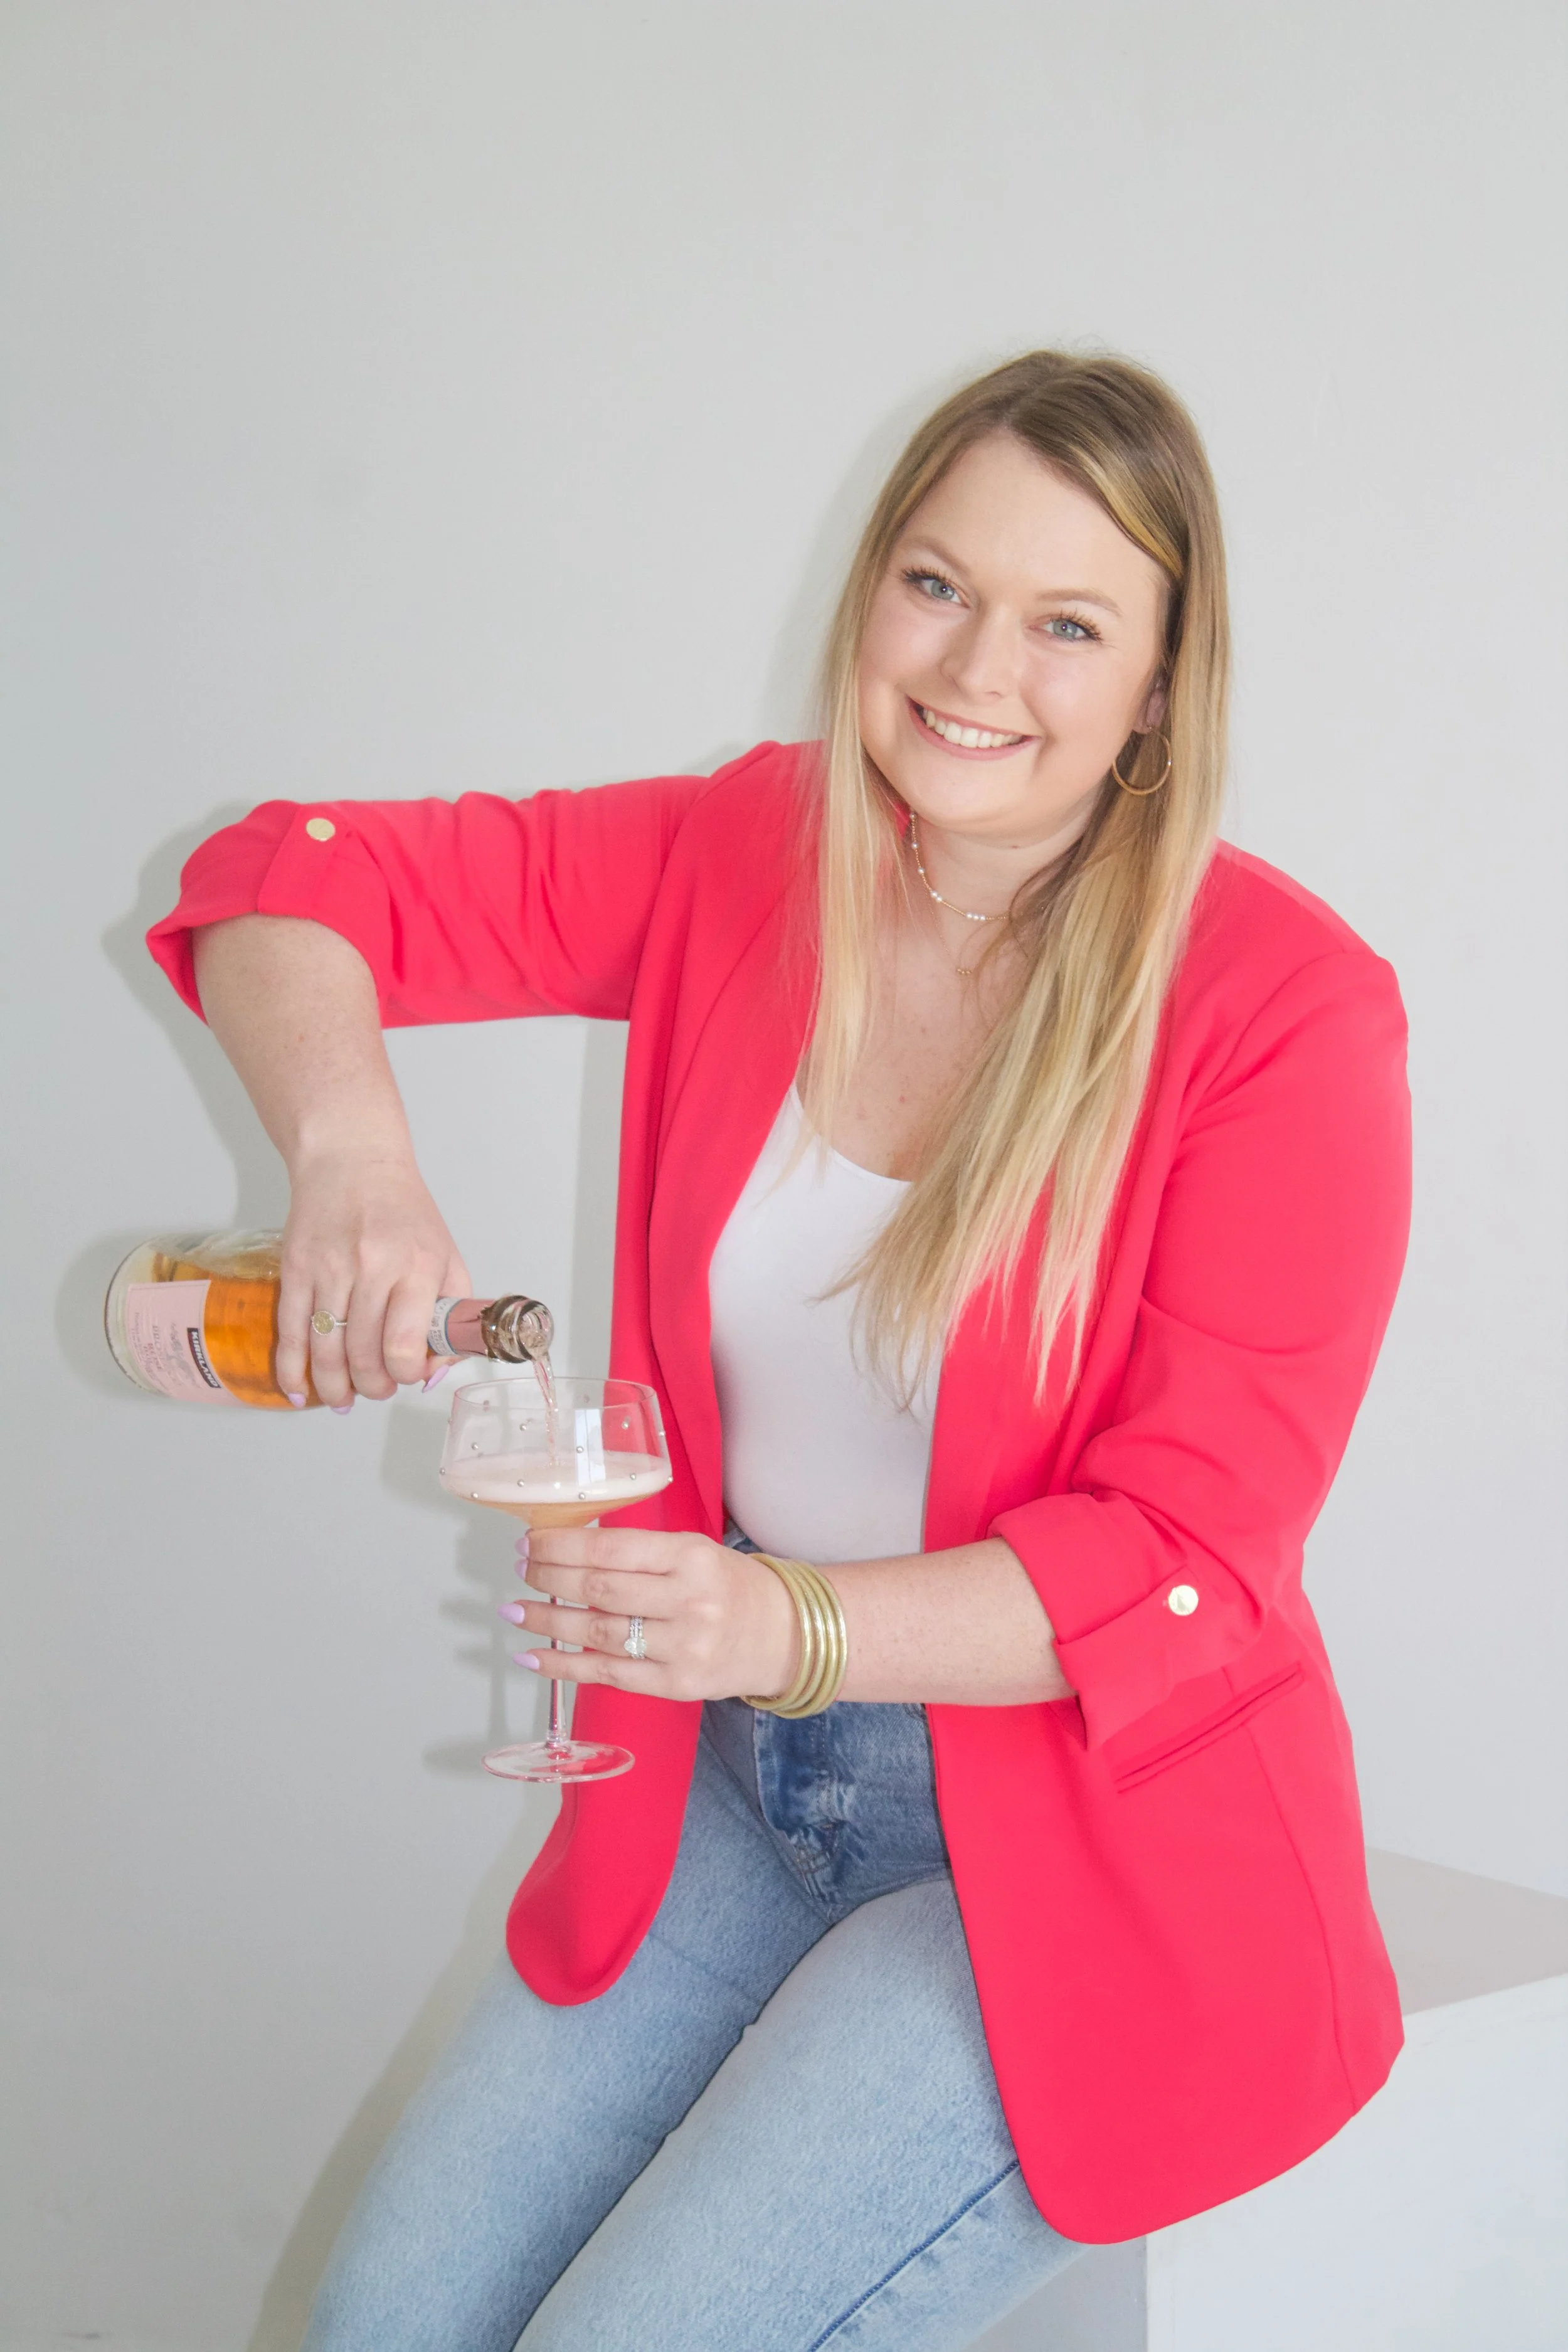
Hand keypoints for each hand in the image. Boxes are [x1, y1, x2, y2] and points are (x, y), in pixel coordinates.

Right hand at [276, 1147, 471, 1407]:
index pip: (405, 1345)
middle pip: (362, 1355)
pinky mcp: (294, 1268)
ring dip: (334, 1387)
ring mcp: (328, 1269)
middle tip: (376, 1389)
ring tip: (343, 1398)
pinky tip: (300, 1390)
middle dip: (372, 1387)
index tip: (407, 1375)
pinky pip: (289, 1332)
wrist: (351, 1160)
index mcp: (417, 1267)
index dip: (405, 1375)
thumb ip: (451, 1317)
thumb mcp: (446, 1256)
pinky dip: (292, 1369)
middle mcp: (372, 1268)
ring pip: (324, 1351)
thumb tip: (431, 1376)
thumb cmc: (404, 1212)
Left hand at [503, 1525, 798, 1702]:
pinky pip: (607, 1675)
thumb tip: (566, 1547)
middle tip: (519, 1568)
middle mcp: (687, 1601)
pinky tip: (531, 1657)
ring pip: (597, 1633)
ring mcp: (681, 1648)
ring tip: (514, 1610)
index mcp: (690, 1557)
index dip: (561, 1546)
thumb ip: (640, 1552)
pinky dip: (563, 1667)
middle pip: (599, 1589)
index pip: (610, 1549)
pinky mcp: (675, 1686)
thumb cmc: (728, 1586)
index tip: (530, 1541)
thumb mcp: (694, 1551)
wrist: (782, 1635)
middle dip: (549, 1577)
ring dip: (546, 1621)